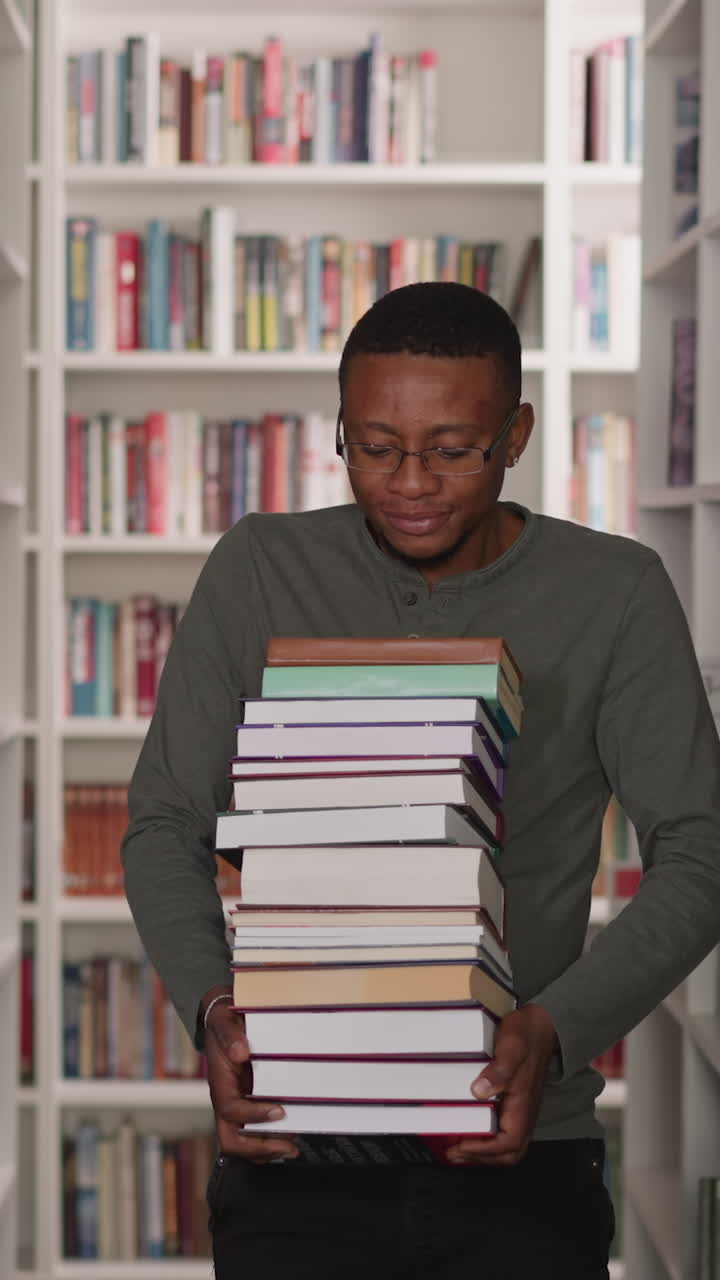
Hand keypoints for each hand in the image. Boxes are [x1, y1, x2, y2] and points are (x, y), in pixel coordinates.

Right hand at [205, 999, 299, 1163]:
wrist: (222, 1023)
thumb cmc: (223, 1025)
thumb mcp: (224, 1022)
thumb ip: (231, 1036)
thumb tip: (240, 1052)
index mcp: (220, 1084)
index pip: (231, 1110)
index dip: (254, 1116)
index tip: (279, 1112)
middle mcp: (226, 1100)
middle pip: (231, 1140)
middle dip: (259, 1148)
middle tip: (288, 1146)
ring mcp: (236, 1105)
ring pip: (242, 1142)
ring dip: (266, 1150)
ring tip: (292, 1147)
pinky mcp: (246, 1105)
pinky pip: (252, 1133)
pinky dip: (268, 1141)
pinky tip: (287, 1137)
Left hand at [446, 1003, 559, 1166]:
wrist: (542, 1024)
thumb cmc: (526, 1034)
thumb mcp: (511, 1046)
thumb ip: (499, 1069)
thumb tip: (479, 1091)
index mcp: (523, 1103)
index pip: (509, 1142)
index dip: (485, 1150)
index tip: (461, 1144)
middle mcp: (524, 1112)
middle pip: (509, 1152)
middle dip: (482, 1158)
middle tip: (454, 1153)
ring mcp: (521, 1110)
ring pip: (508, 1146)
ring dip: (484, 1153)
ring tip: (458, 1148)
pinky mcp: (516, 1104)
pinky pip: (504, 1133)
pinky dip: (487, 1140)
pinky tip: (470, 1131)